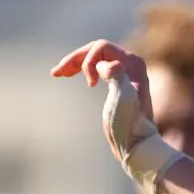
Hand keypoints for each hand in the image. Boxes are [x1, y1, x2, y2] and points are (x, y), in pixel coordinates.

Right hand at [50, 40, 163, 173]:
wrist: (138, 145)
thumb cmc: (129, 124)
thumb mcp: (123, 99)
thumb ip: (117, 77)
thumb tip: (107, 65)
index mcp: (133, 63)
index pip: (102, 48)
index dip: (89, 62)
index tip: (91, 85)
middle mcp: (130, 64)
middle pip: (96, 50)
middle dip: (75, 59)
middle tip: (56, 73)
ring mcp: (125, 73)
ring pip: (94, 58)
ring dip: (75, 63)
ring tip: (56, 73)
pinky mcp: (119, 83)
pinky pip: (97, 67)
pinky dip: (82, 69)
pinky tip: (69, 75)